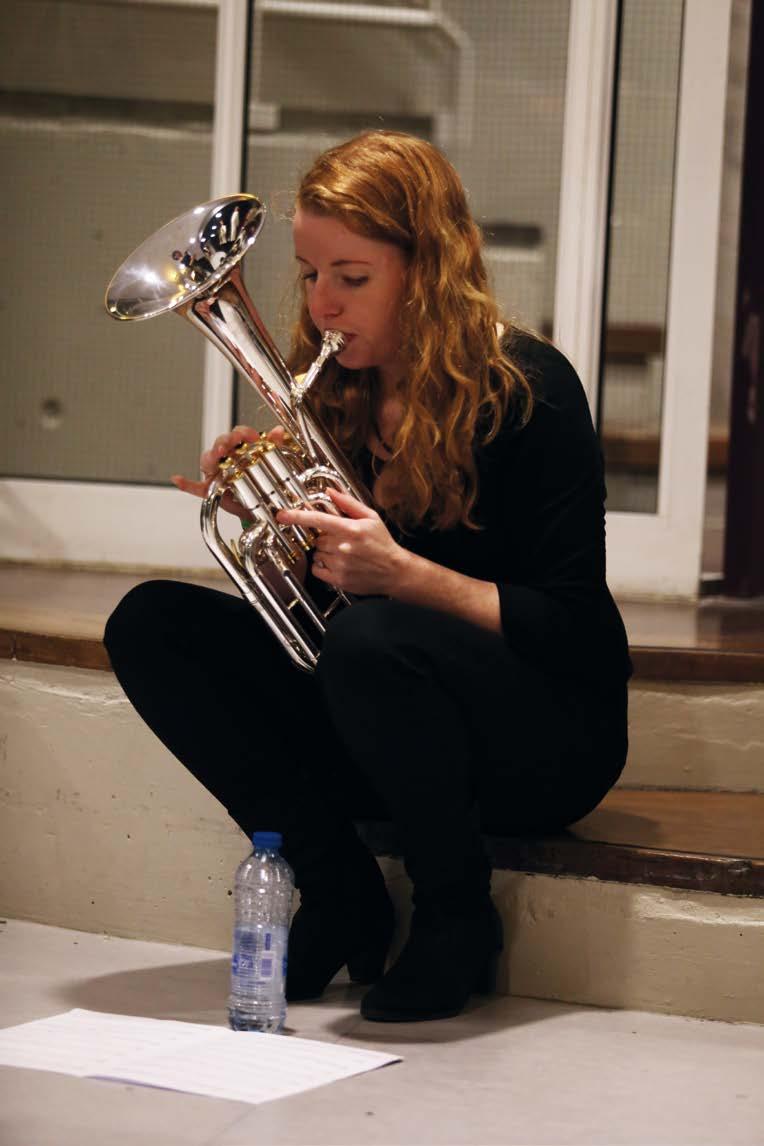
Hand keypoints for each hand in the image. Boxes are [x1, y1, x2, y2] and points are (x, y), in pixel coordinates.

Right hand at [171, 425, 286, 519]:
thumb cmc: (262, 481)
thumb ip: (275, 445)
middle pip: (220, 443)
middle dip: (224, 442)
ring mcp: (216, 472)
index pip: (238, 434)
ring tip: (216, 455)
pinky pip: (195, 486)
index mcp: (240, 448)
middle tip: (229, 444)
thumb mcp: (273, 462)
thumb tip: (278, 430)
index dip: (243, 433)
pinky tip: (177, 479)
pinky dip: (186, 483)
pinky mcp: (210, 489)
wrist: (261, 505)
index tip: (251, 436)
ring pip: (208, 460)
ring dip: (211, 456)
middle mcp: (226, 457)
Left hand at [276, 487, 408, 595]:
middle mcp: (343, 547)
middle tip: (343, 540)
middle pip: (318, 538)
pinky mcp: (338, 579)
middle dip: (327, 537)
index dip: (297, 517)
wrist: (395, 571)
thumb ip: (348, 504)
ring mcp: (340, 564)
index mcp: (350, 529)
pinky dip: (322, 566)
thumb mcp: (371, 517)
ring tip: (344, 553)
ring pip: (317, 553)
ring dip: (325, 552)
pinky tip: (337, 563)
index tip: (282, 515)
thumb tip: (331, 492)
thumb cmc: (383, 544)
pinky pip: (317, 569)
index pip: (318, 520)